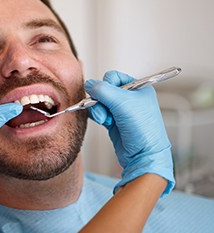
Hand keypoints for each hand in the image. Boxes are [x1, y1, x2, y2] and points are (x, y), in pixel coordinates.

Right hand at [84, 70, 174, 195]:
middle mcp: (130, 98)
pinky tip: (104, 123)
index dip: (107, 84)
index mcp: (138, 88)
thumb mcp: (122, 103)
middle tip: (106, 110)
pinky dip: (98, 116)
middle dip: (101, 100)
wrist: (144, 155)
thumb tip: (89, 84)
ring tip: (106, 120)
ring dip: (98, 110)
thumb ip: (103, 90)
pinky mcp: (114, 121)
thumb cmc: (143, 129)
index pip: (114, 77)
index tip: (108, 95)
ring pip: (99, 102)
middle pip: (104, 90)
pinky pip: (98, 112)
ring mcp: (121, 110)